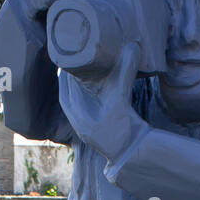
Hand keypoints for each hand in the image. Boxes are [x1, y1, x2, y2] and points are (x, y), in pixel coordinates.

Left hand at [58, 43, 144, 162]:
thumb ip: (125, 73)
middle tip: (73, 62)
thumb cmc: (124, 129)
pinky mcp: (98, 130)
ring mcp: (88, 128)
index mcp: (78, 118)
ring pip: (78, 105)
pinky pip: (88, 111)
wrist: (134, 152)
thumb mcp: (122, 98)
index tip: (66, 60)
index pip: (65, 93)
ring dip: (79, 90)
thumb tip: (133, 46)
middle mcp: (80, 124)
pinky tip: (94, 90)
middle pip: (70, 98)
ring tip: (82, 72)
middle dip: (70, 81)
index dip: (64, 76)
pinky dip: (88, 99)